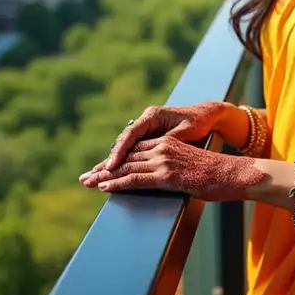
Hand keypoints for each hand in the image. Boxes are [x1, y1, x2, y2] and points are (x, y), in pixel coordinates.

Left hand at [79, 135, 263, 200]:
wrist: (231, 172)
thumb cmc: (215, 172)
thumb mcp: (190, 163)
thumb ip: (174, 165)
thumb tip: (168, 177)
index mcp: (167, 143)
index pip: (134, 150)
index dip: (114, 160)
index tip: (99, 169)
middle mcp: (162, 147)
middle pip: (126, 157)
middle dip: (103, 169)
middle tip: (84, 177)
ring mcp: (164, 160)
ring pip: (126, 167)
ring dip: (104, 177)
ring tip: (87, 183)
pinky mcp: (166, 175)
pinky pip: (136, 179)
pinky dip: (117, 184)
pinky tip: (104, 188)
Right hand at [97, 102, 226, 174]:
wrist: (205, 115)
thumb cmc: (197, 122)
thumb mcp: (186, 131)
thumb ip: (171, 139)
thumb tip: (159, 148)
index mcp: (152, 116)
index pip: (130, 134)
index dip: (120, 152)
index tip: (111, 167)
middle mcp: (145, 121)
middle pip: (121, 143)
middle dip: (106, 162)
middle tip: (89, 177)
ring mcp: (145, 130)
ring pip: (123, 149)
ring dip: (109, 165)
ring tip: (91, 179)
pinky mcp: (147, 139)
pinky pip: (130, 152)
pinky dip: (120, 164)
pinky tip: (107, 176)